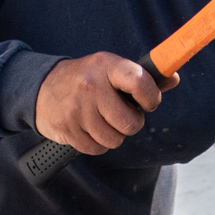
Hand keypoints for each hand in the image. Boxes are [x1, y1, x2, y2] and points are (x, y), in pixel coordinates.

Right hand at [35, 53, 162, 155]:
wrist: (41, 88)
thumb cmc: (87, 79)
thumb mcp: (111, 69)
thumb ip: (143, 77)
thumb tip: (173, 79)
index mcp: (106, 65)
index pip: (140, 81)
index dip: (151, 98)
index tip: (148, 103)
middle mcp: (91, 85)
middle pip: (130, 123)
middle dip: (131, 123)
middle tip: (120, 115)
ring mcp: (77, 108)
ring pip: (115, 139)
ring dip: (113, 135)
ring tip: (102, 121)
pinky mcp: (67, 128)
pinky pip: (97, 148)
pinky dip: (97, 144)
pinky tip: (89, 129)